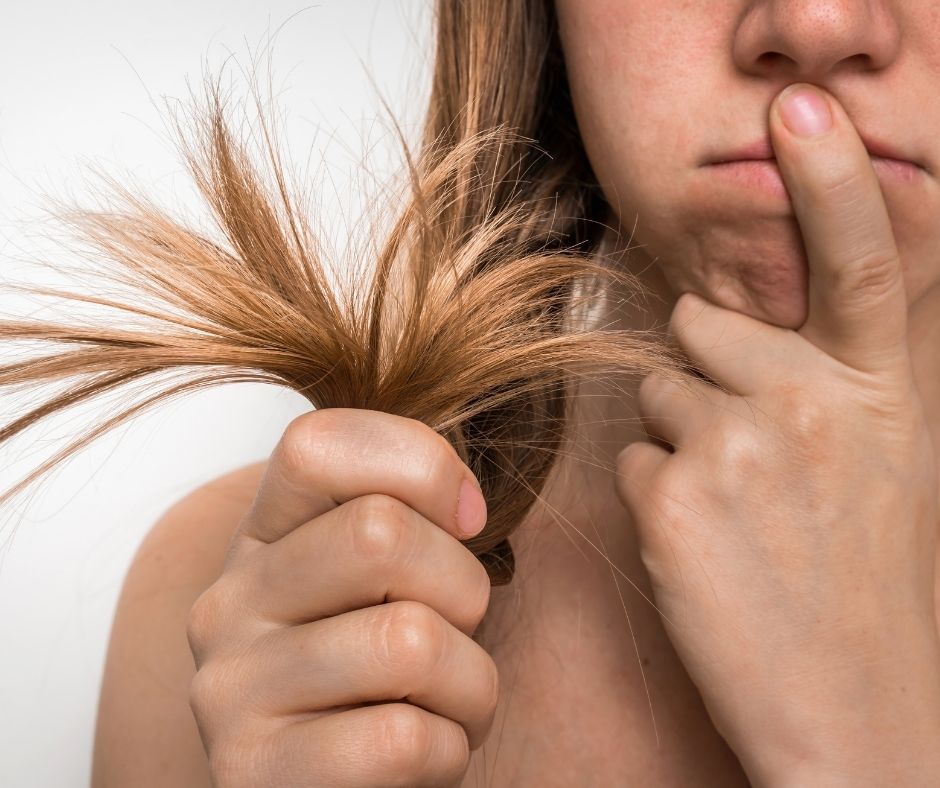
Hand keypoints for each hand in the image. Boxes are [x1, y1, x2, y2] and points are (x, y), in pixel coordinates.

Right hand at [186, 408, 496, 786]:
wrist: (340, 786)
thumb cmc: (387, 672)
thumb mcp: (390, 575)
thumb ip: (408, 512)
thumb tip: (463, 502)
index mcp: (263, 535)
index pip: (320, 443)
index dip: (421, 464)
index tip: (467, 518)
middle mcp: (228, 601)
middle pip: (381, 534)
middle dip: (464, 588)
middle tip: (457, 631)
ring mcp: (229, 689)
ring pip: (410, 641)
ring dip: (470, 683)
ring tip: (445, 703)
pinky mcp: (251, 773)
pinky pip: (405, 739)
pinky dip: (449, 751)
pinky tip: (422, 757)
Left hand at [615, 83, 939, 785]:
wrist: (856, 716)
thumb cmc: (859, 589)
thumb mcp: (881, 468)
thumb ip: (829, 386)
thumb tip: (737, 331)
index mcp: (876, 393)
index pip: (861, 260)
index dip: (831, 177)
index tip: (799, 111)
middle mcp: (811, 402)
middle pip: (698, 327)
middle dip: (705, 375)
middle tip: (750, 459)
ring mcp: (736, 447)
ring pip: (655, 395)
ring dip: (679, 443)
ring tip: (735, 518)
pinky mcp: (670, 499)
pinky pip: (629, 459)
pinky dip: (653, 499)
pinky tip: (705, 553)